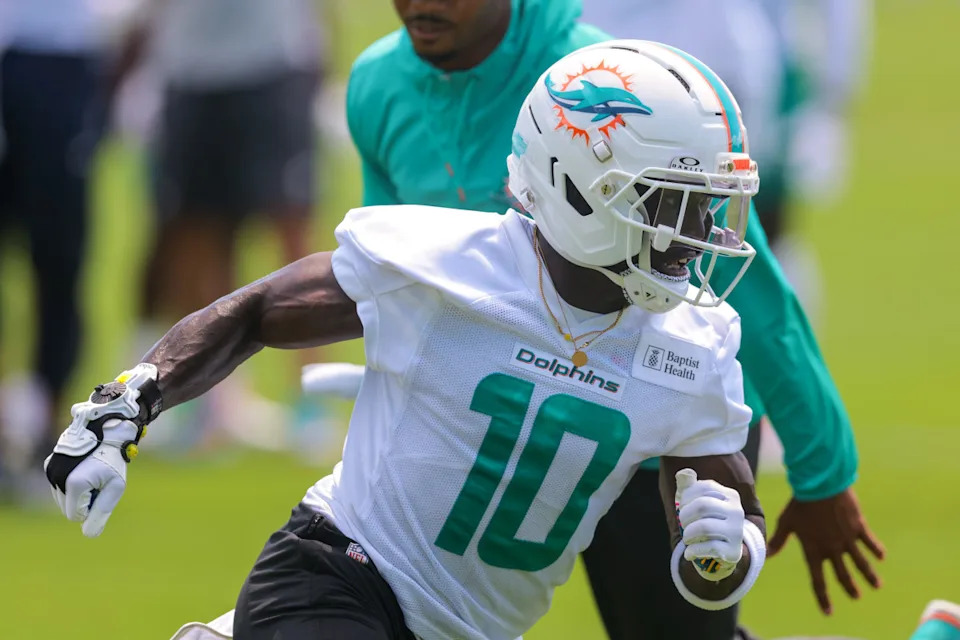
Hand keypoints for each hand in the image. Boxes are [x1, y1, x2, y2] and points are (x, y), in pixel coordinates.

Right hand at [45, 417, 138, 536]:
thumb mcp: (116, 487)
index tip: (103, 489)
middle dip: (84, 501)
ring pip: (62, 499)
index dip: (92, 507)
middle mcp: (56, 477)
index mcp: (73, 484)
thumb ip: (102, 512)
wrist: (106, 431)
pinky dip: (71, 484)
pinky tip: (83, 468)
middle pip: (67, 508)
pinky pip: (59, 487)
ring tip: (92, 473)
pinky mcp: (49, 464)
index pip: (75, 516)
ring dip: (78, 493)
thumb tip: (90, 535)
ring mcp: (50, 470)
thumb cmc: (114, 460)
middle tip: (99, 481)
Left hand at [675, 469, 744, 579]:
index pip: (703, 487)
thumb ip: (687, 487)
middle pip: (702, 506)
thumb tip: (683, 473)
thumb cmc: (704, 521)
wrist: (720, 552)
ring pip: (704, 527)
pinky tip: (689, 553)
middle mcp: (737, 511)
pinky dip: (692, 550)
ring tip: (686, 538)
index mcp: (730, 495)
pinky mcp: (733, 551)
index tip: (681, 507)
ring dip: (687, 534)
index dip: (686, 497)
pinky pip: (708, 547)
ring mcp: (737, 532)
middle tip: (682, 525)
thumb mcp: (694, 502)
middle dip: (684, 516)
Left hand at [768, 488, 884, 614]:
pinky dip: (876, 549)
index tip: (829, 612)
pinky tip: (882, 556)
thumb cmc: (800, 503)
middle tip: (856, 597)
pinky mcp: (858, 527)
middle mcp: (832, 549)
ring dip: (869, 575)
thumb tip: (767, 555)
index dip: (823, 597)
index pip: (818, 580)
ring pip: (861, 562)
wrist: (819, 485)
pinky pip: (870, 542)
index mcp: (813, 550)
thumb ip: (779, 540)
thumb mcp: (787, 522)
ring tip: (877, 585)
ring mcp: (847, 539)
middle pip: (842, 574)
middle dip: (849, 587)